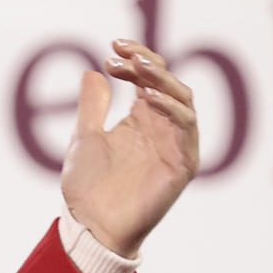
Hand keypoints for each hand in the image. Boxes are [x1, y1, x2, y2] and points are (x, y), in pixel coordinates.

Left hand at [61, 39, 198, 258]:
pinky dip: (173, 109)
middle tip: (124, 54)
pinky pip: (187, 128)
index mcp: (141, 118)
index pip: (148, 77)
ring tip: (138, 66)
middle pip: (167, 82)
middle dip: (148, 63)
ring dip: (162, 79)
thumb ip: (93, 106)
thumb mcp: (85, 138)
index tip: (112, 47)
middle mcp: (161, 127)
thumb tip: (93, 71)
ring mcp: (175, 144)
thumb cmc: (88, 187)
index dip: (135, 58)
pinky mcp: (183, 164)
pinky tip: (151, 98)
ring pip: (183, 99)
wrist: (92, 225)